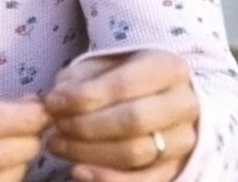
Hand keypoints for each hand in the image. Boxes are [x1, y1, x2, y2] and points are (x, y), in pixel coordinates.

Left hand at [43, 48, 200, 181]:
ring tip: (59, 145)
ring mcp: (184, 139)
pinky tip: (77, 171)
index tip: (52, 103)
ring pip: (135, 154)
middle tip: (56, 127)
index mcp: (169, 68)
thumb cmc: (123, 81)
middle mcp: (185, 103)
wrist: (158, 100)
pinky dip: (106, 180)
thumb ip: (79, 79)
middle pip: (133, 120)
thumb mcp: (103, 67)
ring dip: (89, 153)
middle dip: (85, 126)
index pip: (125, 85)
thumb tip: (57, 99)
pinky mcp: (176, 168)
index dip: (83, 97)